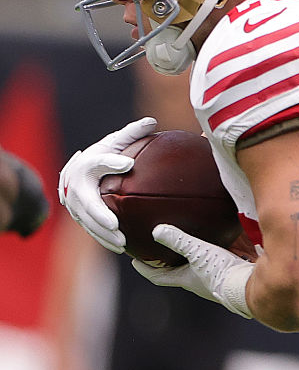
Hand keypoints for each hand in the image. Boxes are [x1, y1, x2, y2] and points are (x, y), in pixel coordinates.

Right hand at [57, 117, 157, 252]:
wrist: (78, 172)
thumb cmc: (104, 154)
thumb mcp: (116, 142)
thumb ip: (132, 133)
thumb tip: (152, 121)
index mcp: (87, 164)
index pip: (97, 162)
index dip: (111, 162)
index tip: (128, 163)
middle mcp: (76, 186)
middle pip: (86, 203)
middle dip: (100, 215)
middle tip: (116, 225)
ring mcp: (74, 204)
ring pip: (86, 221)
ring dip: (102, 234)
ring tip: (122, 243)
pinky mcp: (79, 216)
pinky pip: (90, 230)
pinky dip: (103, 239)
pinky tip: (121, 248)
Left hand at [132, 224, 254, 317]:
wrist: (248, 284)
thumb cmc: (221, 273)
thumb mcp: (197, 252)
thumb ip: (178, 240)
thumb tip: (156, 230)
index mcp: (185, 279)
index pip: (158, 276)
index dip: (145, 269)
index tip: (135, 261)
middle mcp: (197, 282)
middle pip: (176, 273)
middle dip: (167, 263)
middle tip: (160, 250)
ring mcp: (213, 279)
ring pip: (196, 268)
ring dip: (190, 259)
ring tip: (189, 242)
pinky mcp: (229, 274)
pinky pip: (216, 263)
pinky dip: (212, 254)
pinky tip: (220, 242)